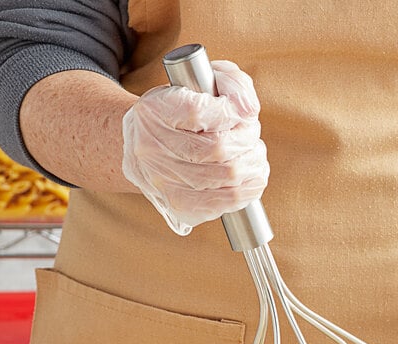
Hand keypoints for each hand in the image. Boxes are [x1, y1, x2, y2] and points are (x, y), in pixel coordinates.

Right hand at [122, 60, 268, 234]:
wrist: (143, 152)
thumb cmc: (179, 115)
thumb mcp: (199, 83)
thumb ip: (231, 82)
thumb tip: (247, 107)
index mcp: (155, 111)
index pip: (199, 112)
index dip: (232, 110)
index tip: (244, 110)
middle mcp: (153, 149)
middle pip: (219, 147)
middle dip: (248, 138)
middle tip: (251, 134)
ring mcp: (165, 183)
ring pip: (228, 175)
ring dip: (254, 163)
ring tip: (254, 154)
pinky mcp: (181, 207)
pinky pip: (227, 201)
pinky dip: (250, 188)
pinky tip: (252, 177)